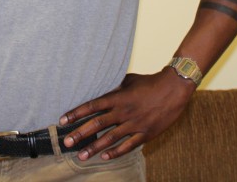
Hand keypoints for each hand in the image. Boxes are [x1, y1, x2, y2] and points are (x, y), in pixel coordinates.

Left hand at [59, 68, 194, 160]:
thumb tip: (103, 89)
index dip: (76, 113)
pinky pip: (128, 146)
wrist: (173, 89)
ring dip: (94, 147)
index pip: (92, 106)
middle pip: (97, 124)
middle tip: (66, 142)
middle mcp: (123, 112)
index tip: (63, 120)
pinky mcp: (145, 134)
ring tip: (81, 156)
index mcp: (118, 97)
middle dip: (80, 134)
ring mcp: (134, 124)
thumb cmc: (149, 82)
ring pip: (110, 139)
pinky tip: (104, 157)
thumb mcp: (128, 80)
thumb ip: (114, 87)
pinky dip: (116, 152)